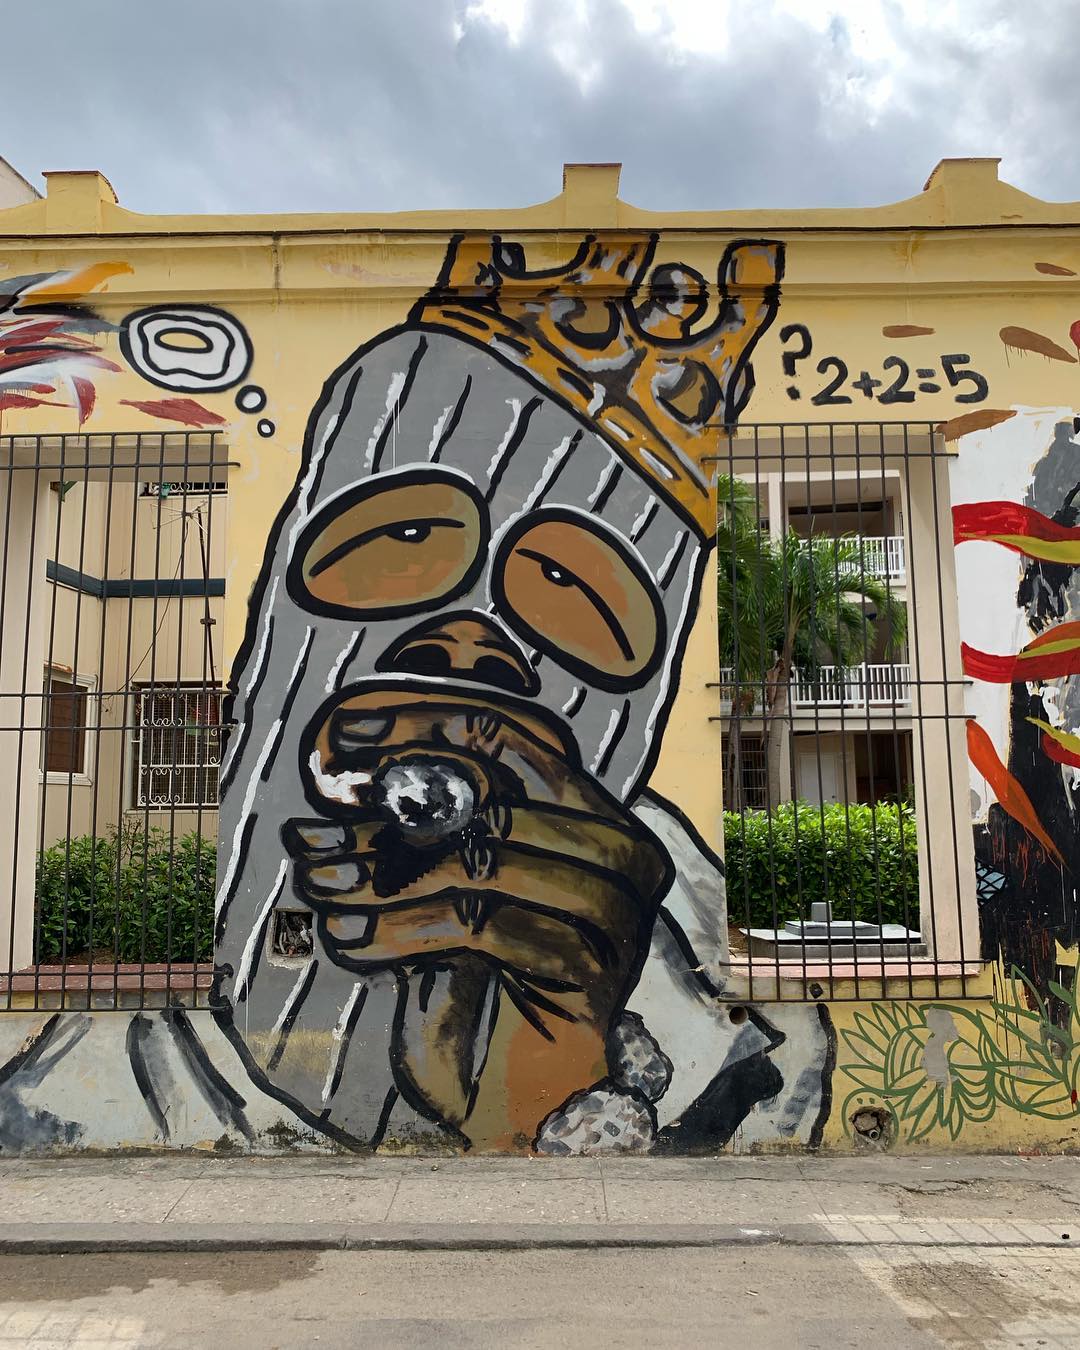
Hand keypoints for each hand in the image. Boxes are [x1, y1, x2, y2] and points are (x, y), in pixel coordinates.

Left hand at [284, 691, 670, 1145]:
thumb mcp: (451, 884)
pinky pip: (482, 927)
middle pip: (491, 802)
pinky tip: (351, 937)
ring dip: (384, 878)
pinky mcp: (595, 971)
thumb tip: (344, 768)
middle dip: (388, 822)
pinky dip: (404, 930)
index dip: (427, 726)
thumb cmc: (481, 979)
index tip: (347, 730)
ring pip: (483, 863)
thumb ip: (426, 825)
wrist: (518, 1092)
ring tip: (321, 890)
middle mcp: (622, 850)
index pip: (514, 738)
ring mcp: (618, 911)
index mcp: (595, 812)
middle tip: (309, 841)